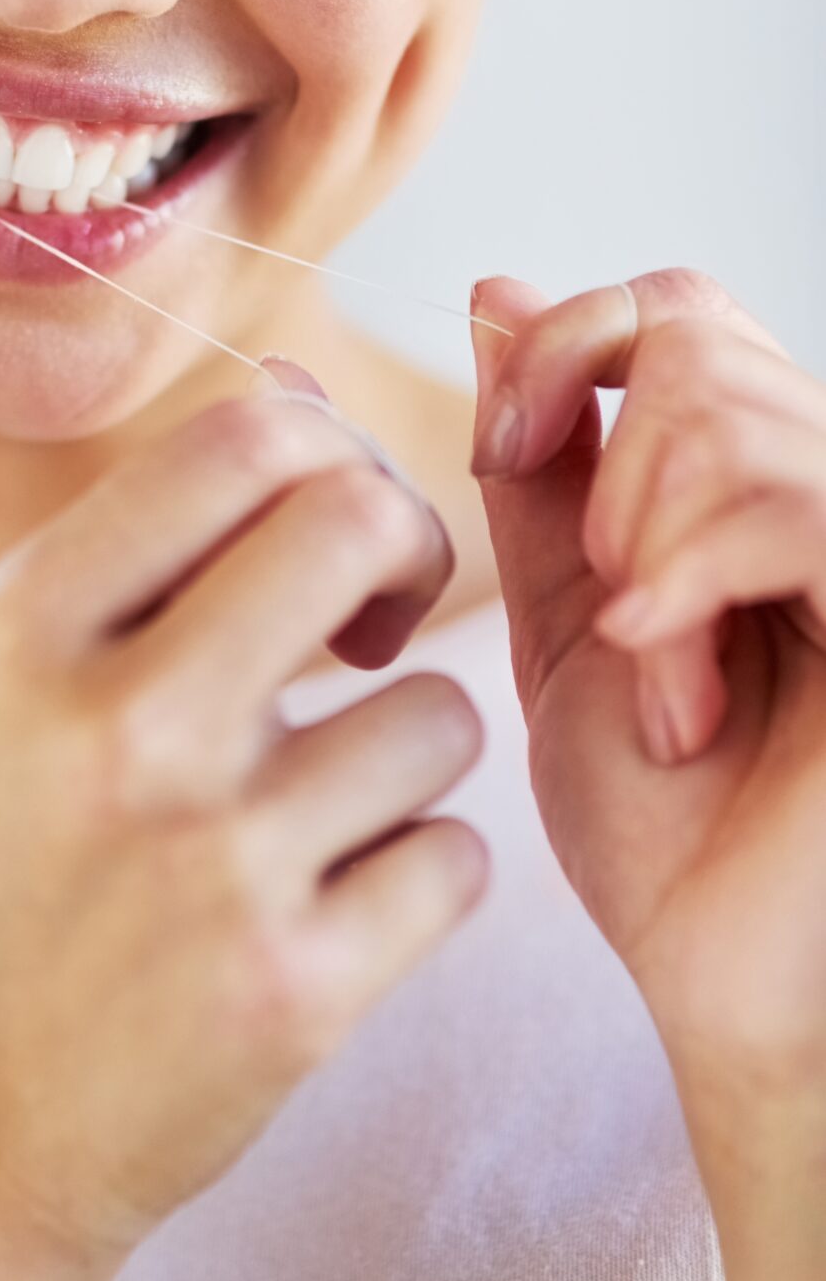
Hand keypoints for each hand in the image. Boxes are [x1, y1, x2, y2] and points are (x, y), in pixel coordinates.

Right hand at [0, 385, 487, 1274]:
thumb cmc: (9, 864)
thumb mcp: (26, 672)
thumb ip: (159, 530)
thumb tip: (303, 391)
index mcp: (28, 622)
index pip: (244, 437)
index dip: (329, 458)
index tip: (322, 542)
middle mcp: (116, 724)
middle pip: (358, 520)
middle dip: (405, 554)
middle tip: (371, 631)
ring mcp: (210, 862)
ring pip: (439, 713)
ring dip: (407, 753)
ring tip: (321, 811)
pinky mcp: (293, 992)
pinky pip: (456, 860)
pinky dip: (417, 877)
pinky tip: (330, 907)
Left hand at [469, 268, 825, 1112]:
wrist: (724, 982)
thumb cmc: (660, 824)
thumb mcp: (570, 613)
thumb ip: (542, 466)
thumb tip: (498, 298)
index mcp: (762, 475)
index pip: (673, 303)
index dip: (565, 347)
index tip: (500, 452)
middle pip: (690, 331)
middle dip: (599, 461)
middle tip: (605, 598)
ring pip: (722, 414)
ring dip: (646, 560)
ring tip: (662, 682)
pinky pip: (782, 503)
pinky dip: (688, 591)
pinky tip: (679, 694)